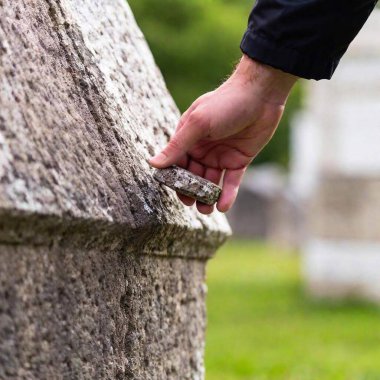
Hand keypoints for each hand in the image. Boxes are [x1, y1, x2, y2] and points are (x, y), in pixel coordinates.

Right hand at [150, 55, 297, 213]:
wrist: (261, 95)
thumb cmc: (225, 104)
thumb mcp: (198, 125)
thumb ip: (177, 146)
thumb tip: (153, 164)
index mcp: (189, 138)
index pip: (177, 163)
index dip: (175, 178)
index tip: (176, 193)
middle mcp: (202, 148)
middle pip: (193, 175)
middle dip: (191, 191)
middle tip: (192, 204)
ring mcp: (220, 155)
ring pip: (210, 182)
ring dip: (208, 196)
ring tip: (206, 210)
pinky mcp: (238, 160)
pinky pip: (230, 181)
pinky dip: (227, 194)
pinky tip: (223, 206)